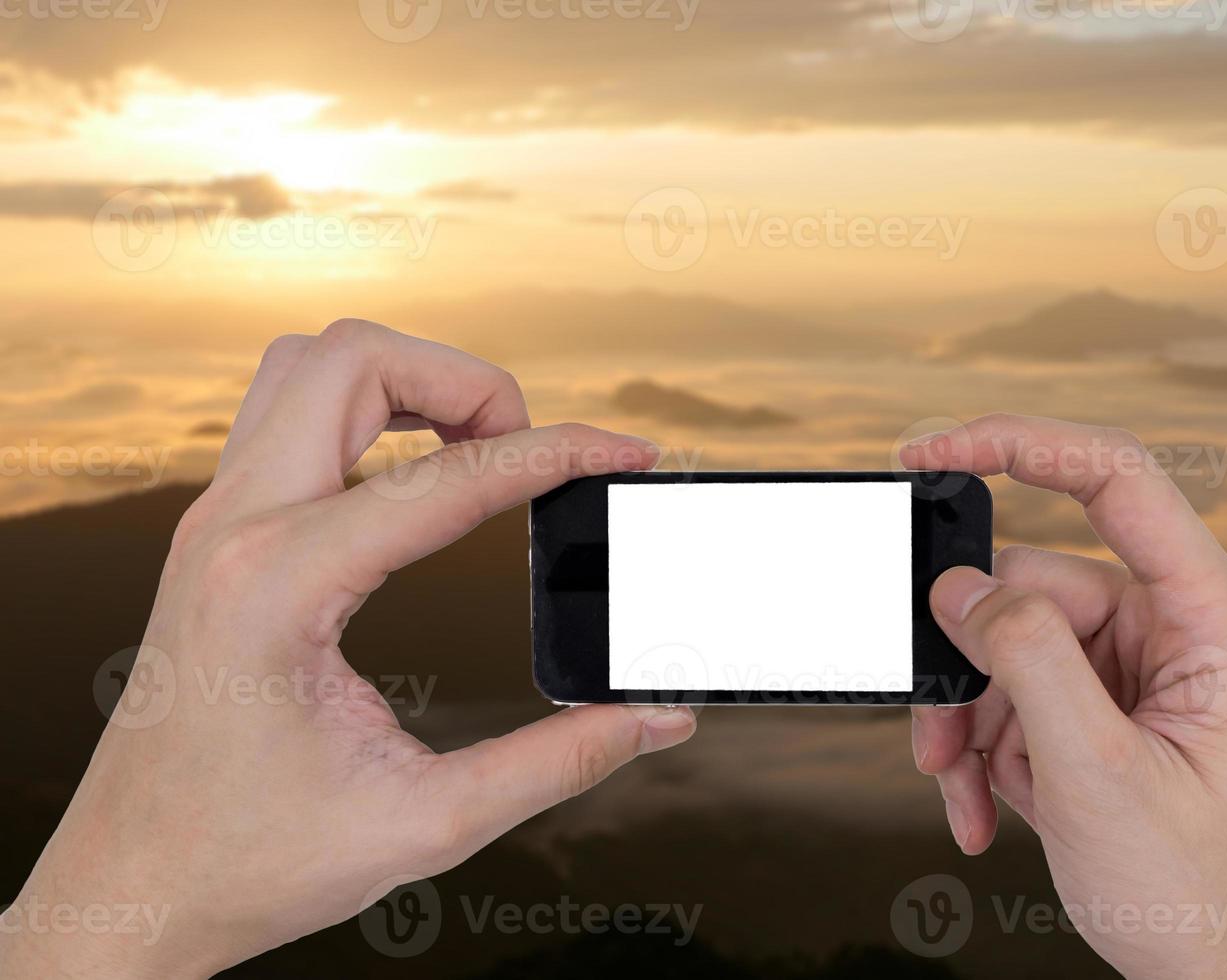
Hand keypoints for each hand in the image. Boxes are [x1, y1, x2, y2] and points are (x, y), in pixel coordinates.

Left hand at [0, 320, 695, 977]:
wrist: (135, 885)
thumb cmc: (254, 860)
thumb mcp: (427, 822)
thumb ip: (558, 763)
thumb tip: (655, 718)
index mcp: (280, 588)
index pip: (447, 476)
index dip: (558, 453)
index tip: (624, 454)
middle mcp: (233, 531)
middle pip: (354, 359)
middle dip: (467, 381)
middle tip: (530, 450)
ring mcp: (213, 525)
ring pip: (309, 367)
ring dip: (406, 380)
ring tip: (478, 445)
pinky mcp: (215, 537)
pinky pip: (286, 416)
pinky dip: (365, 411)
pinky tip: (415, 473)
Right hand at [902, 414, 1226, 979]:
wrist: (1210, 978)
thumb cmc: (1198, 890)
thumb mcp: (1098, 773)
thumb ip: (1028, 659)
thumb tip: (961, 586)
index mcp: (1211, 615)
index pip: (1115, 478)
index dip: (1018, 442)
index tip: (929, 453)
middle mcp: (1171, 624)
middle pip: (1028, 585)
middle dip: (968, 663)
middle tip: (939, 737)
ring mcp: (1129, 665)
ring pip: (1002, 642)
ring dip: (967, 721)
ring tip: (963, 790)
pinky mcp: (1094, 703)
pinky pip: (1007, 691)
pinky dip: (980, 747)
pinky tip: (984, 804)